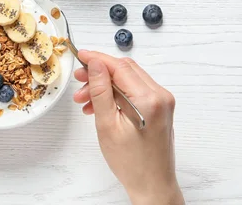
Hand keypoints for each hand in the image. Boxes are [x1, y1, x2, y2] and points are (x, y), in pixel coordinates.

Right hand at [73, 51, 183, 204]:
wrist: (152, 185)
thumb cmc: (131, 163)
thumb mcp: (108, 125)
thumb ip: (101, 91)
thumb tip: (96, 65)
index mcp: (149, 99)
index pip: (120, 67)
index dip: (98, 59)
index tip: (80, 56)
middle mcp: (161, 96)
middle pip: (126, 70)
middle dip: (100, 73)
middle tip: (79, 80)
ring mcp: (163, 101)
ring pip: (129, 80)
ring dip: (106, 85)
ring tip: (84, 100)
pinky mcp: (160, 107)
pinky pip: (136, 91)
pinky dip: (117, 94)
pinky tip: (99, 106)